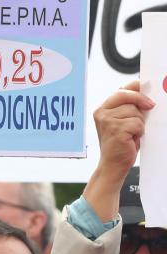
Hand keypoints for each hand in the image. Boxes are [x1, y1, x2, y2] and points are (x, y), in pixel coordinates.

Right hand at [85, 81, 154, 220]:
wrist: (112, 165)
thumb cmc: (119, 144)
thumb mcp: (122, 122)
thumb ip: (129, 108)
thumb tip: (146, 96)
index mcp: (102, 109)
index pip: (121, 90)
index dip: (136, 87)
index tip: (147, 88)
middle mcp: (101, 113)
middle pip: (128, 96)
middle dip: (141, 101)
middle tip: (151, 107)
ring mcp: (107, 121)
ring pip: (135, 111)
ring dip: (139, 122)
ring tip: (132, 133)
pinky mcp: (116, 129)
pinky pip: (137, 123)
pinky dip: (139, 131)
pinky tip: (131, 139)